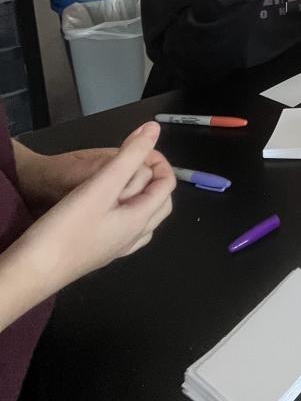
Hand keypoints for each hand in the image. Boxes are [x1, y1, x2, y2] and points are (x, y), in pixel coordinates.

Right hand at [13, 123, 174, 297]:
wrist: (32, 272)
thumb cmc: (67, 228)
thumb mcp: (100, 185)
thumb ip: (130, 156)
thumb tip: (154, 129)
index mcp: (140, 219)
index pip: (166, 185)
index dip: (159, 161)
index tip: (139, 146)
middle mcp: (134, 237)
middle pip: (160, 202)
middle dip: (152, 177)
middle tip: (131, 159)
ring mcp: (117, 249)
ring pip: (144, 218)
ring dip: (140, 195)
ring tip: (120, 179)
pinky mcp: (99, 254)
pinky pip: (125, 230)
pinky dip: (125, 212)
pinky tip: (107, 207)